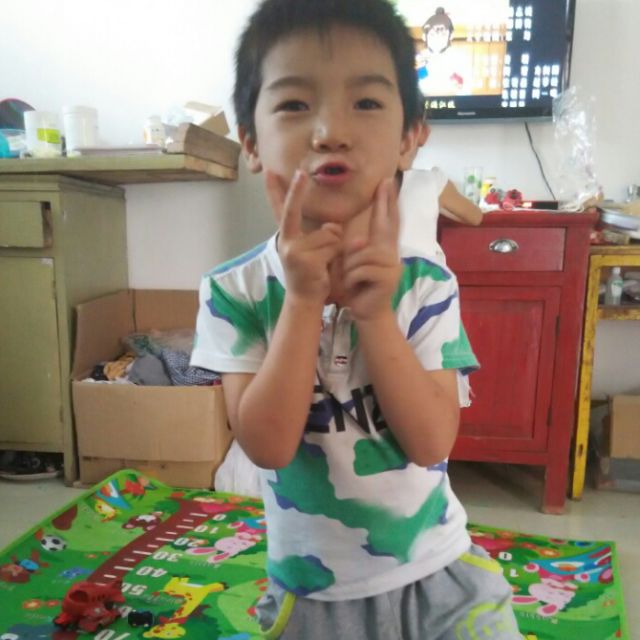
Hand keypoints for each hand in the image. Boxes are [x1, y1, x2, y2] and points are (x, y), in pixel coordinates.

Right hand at [265, 170, 342, 304]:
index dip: (274, 191)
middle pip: (298, 213)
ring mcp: (295, 251)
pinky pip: (333, 247)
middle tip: (301, 173)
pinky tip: (326, 269)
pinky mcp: (307, 261)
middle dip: (302, 198)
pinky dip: (337, 255)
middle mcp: (287, 242)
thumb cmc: (310, 273)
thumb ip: (322, 234)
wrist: (304, 300)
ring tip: (325, 263)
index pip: (280, 210)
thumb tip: (335, 226)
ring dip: (335, 247)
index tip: (269, 172)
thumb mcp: (312, 251)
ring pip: (329, 234)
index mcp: (287, 237)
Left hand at [342, 178, 401, 320]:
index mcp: (383, 249)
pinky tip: (354, 288)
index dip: (387, 203)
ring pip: (361, 254)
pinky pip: (360, 269)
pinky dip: (351, 279)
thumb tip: (358, 240)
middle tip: (387, 179)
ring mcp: (391, 266)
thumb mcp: (353, 266)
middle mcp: (391, 254)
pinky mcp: (387, 278)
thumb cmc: (359, 288)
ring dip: (349, 268)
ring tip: (351, 281)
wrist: (367, 314)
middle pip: (387, 225)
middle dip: (385, 202)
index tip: (387, 183)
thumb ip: (356, 251)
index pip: (386, 222)